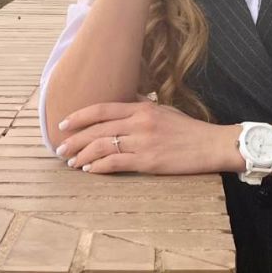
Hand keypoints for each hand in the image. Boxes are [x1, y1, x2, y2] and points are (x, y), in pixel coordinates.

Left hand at [53, 97, 237, 175]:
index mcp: (142, 108)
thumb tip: (126, 102)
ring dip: (83, 155)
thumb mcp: (165, 110)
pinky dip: (99, 167)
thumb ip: (143, 106)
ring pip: (103, 146)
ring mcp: (143, 142)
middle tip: (61, 149)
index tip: (63, 125)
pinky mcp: (148, 161)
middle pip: (97, 129)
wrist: (211, 144)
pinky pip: (116, 163)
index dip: (79, 117)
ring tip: (72, 162)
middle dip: (74, 140)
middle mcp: (139, 122)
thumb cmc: (188, 129)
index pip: (102, 109)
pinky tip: (90, 170)